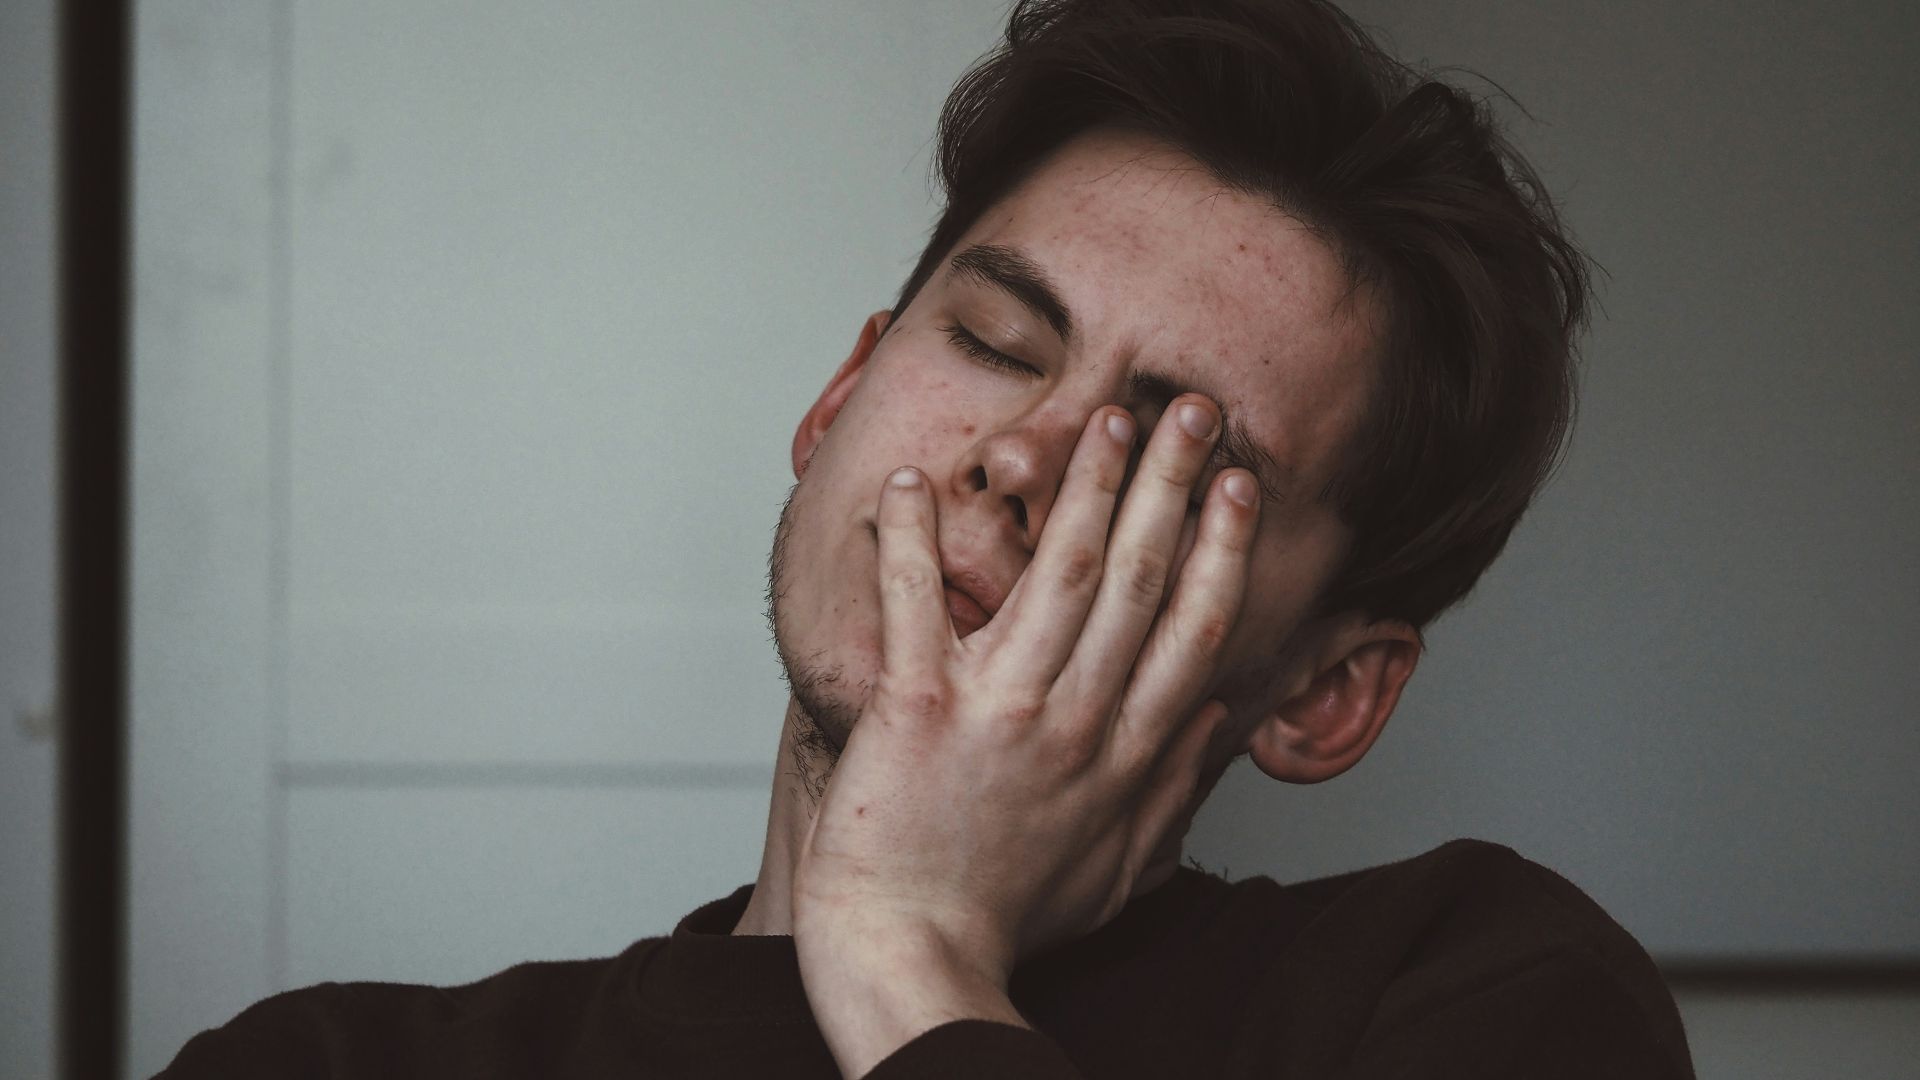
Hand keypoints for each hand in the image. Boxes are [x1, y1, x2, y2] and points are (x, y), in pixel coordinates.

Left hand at [791, 395, 1259, 1072]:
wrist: (913, 960)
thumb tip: (1221, 722)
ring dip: (1085, 487)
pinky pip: (915, 608)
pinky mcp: (916, 711)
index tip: (1241, 486)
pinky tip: (909, 481)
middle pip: (1140, 580)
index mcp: (1124, 753)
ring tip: (1106, 418)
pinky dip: (908, 544)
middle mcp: (1074, 720)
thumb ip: (1173, 791)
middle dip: (1172, 484)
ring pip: (1057, 575)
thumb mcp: (1118, 870)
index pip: (1193, 630)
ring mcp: (999, 711)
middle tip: (1192, 411)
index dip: (1222, 549)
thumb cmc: (1005, 920)